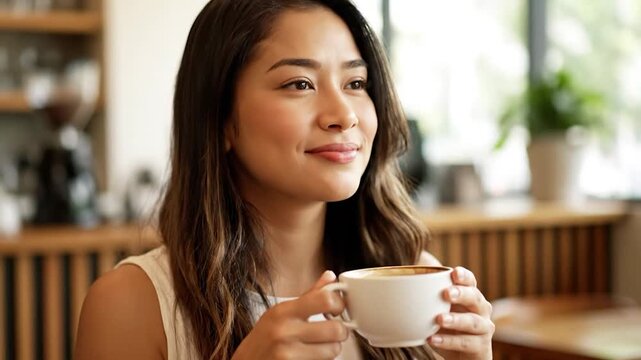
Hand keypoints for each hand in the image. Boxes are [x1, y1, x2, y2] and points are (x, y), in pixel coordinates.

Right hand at [232, 271, 348, 359]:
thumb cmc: (264, 336)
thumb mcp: (281, 311)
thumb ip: (309, 295)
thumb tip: (330, 277)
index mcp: (284, 311)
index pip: (325, 300)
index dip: (339, 304)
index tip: (337, 309)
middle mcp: (285, 331)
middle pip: (335, 329)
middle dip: (340, 331)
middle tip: (334, 331)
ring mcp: (288, 353)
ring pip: (333, 350)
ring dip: (332, 348)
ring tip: (321, 345)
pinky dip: (322, 359)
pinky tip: (310, 355)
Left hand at [428, 267, 494, 359]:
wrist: (460, 356)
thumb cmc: (448, 327)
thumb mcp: (437, 309)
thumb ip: (428, 292)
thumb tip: (409, 273)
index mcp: (470, 296)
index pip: (470, 281)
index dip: (464, 276)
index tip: (454, 273)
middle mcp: (480, 309)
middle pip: (475, 298)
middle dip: (461, 294)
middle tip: (446, 293)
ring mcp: (483, 328)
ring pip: (473, 322)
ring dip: (456, 320)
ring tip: (439, 319)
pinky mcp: (481, 347)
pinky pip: (465, 343)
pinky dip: (448, 341)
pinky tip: (432, 339)